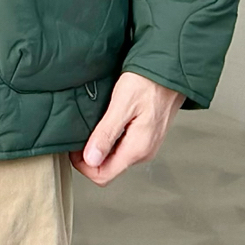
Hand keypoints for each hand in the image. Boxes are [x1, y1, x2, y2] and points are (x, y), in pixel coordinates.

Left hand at [71, 71, 182, 185]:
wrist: (171, 69)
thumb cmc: (148, 82)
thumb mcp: (122, 105)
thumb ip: (107, 134)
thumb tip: (91, 160)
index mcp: (137, 148)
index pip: (103, 175)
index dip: (83, 166)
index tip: (73, 148)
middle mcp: (144, 152)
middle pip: (108, 169)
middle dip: (89, 158)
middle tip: (79, 136)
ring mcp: (147, 146)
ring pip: (115, 159)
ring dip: (100, 148)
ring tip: (92, 129)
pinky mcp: (147, 137)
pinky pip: (123, 148)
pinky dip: (110, 141)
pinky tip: (106, 125)